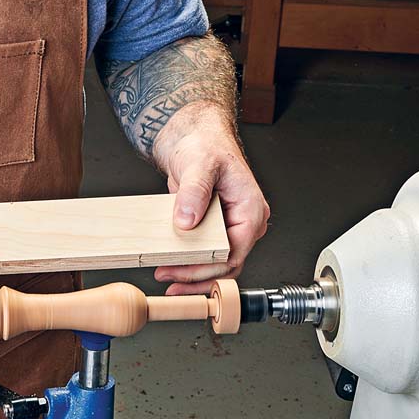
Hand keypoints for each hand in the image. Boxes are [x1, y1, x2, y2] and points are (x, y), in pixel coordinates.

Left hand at [153, 129, 268, 294]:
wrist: (195, 137)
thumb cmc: (206, 145)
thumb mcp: (200, 164)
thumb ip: (194, 192)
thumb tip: (187, 220)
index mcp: (251, 209)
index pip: (235, 252)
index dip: (207, 266)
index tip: (180, 269)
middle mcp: (243, 222)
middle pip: (227, 264)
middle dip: (197, 276)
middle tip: (169, 280)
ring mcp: (228, 227)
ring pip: (216, 263)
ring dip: (193, 275)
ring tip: (167, 279)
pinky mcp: (211, 228)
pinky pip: (204, 253)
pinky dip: (188, 263)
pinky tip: (170, 267)